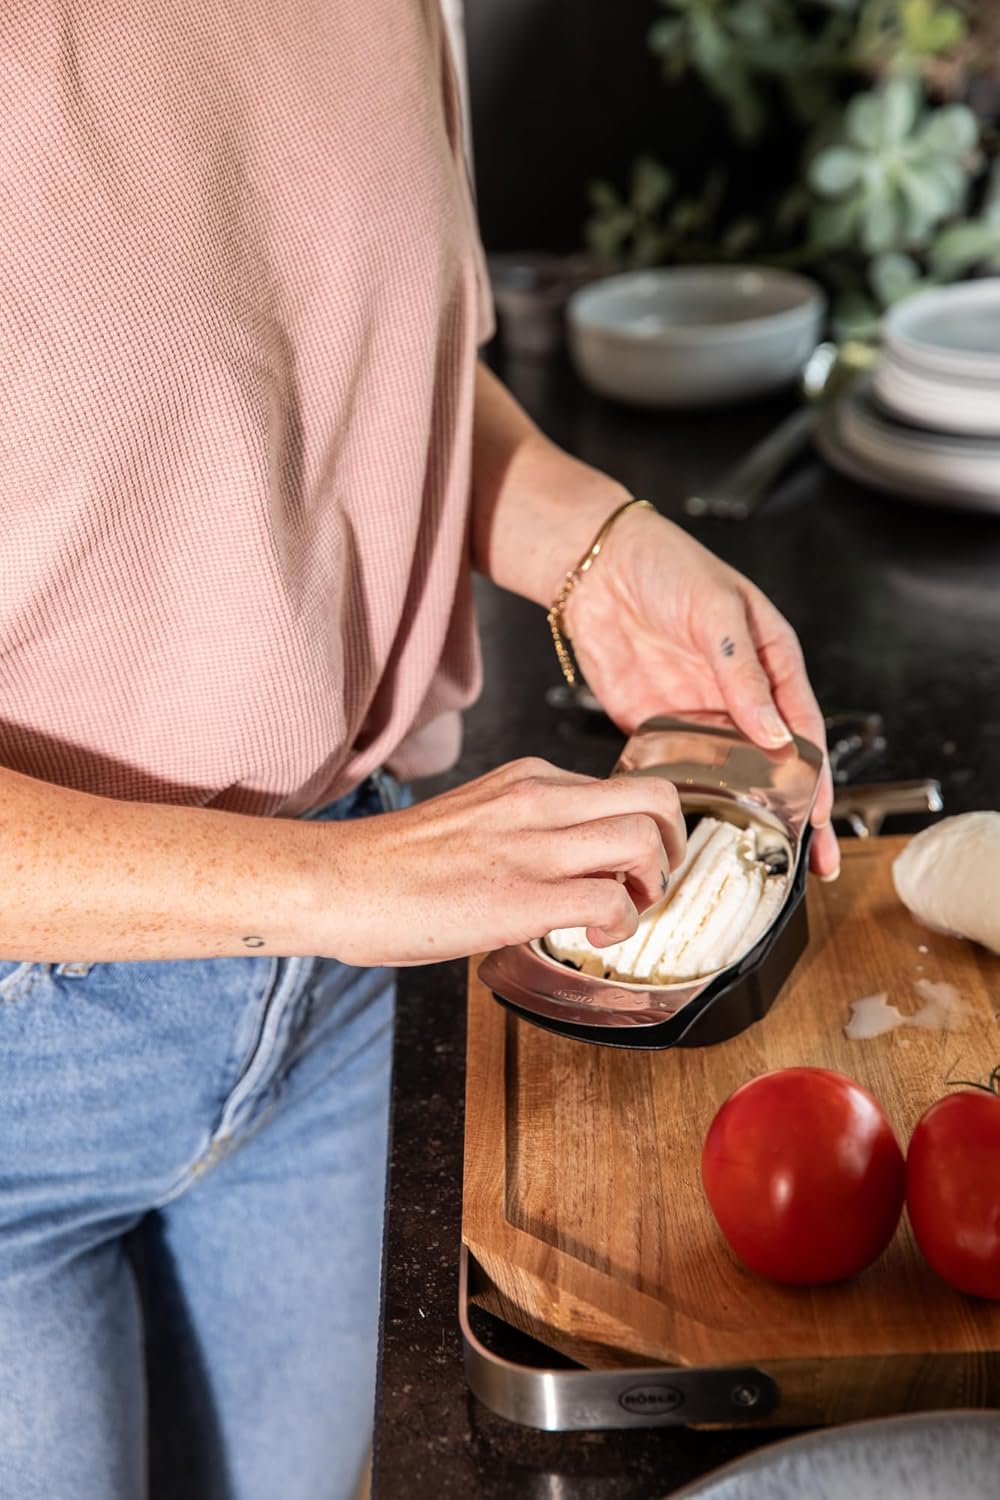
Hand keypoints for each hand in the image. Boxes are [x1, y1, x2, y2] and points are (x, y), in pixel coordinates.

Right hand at [319, 759, 686, 964]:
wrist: (338, 882)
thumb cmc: (394, 865)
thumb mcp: (476, 819)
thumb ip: (526, 828)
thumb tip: (567, 867)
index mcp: (529, 779)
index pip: (624, 785)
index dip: (646, 828)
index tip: (633, 865)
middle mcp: (539, 799)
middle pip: (656, 797)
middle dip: (673, 845)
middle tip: (648, 883)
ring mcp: (532, 845)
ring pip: (645, 840)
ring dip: (653, 885)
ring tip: (625, 912)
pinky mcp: (522, 896)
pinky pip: (611, 901)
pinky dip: (620, 926)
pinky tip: (595, 938)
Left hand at [564, 505, 838, 878]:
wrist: (595, 567)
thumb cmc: (668, 566)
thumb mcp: (717, 611)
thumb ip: (744, 675)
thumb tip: (777, 734)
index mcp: (772, 664)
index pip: (805, 732)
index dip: (817, 779)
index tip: (821, 821)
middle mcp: (741, 697)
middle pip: (776, 766)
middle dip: (794, 815)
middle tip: (808, 864)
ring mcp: (700, 716)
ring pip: (731, 777)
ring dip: (744, 817)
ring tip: (756, 862)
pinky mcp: (656, 728)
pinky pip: (678, 771)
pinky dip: (688, 801)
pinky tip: (693, 833)